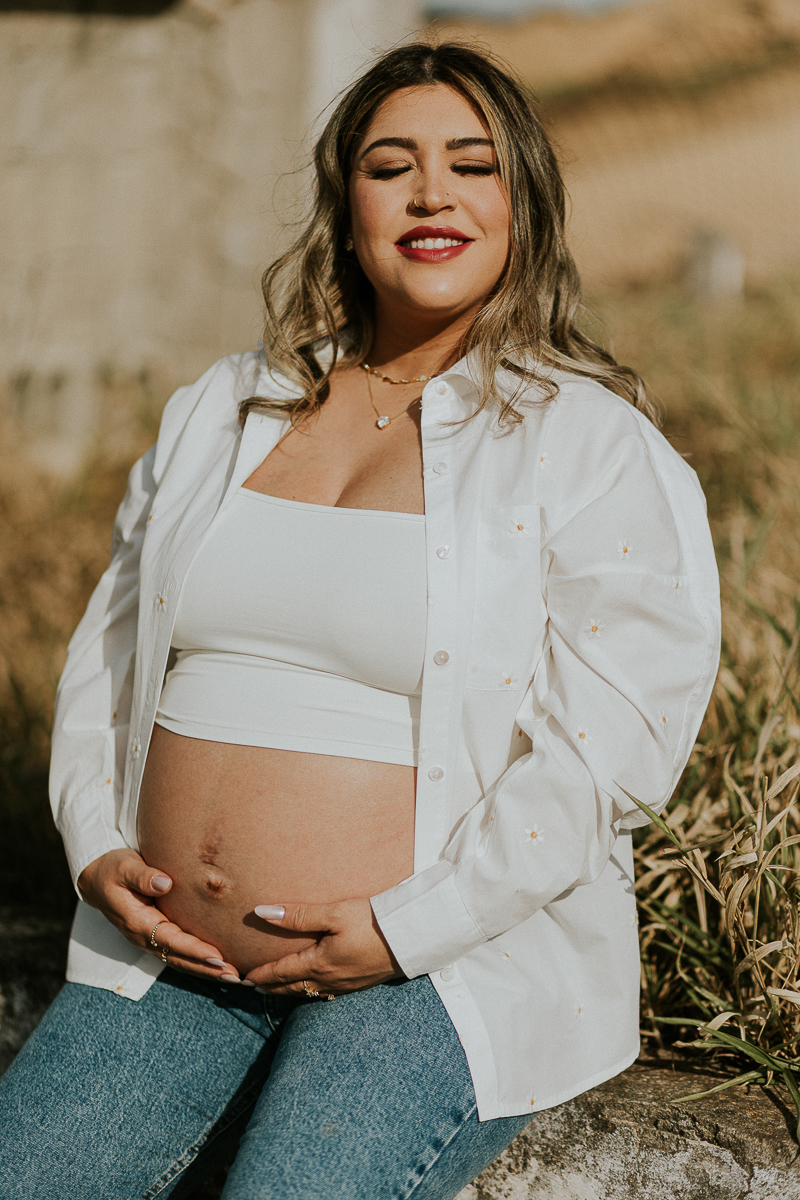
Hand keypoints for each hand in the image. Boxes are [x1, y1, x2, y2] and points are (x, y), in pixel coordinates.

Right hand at [77, 849, 239, 981]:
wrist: (97, 880)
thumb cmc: (113, 869)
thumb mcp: (123, 867)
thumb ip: (142, 876)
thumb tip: (164, 884)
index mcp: (137, 922)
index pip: (171, 940)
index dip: (194, 950)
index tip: (218, 957)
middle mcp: (144, 937)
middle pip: (179, 958)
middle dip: (207, 968)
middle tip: (235, 975)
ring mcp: (150, 940)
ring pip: (181, 960)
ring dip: (206, 970)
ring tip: (235, 976)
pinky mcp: (157, 937)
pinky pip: (179, 954)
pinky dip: (199, 963)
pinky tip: (219, 966)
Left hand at [244, 898, 402, 995]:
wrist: (411, 937)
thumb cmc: (372, 922)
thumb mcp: (334, 913)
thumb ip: (298, 915)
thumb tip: (262, 912)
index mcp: (319, 964)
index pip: (281, 973)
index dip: (260, 976)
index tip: (243, 979)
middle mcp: (329, 980)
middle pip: (292, 988)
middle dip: (271, 988)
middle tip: (254, 988)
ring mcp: (346, 985)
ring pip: (309, 993)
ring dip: (290, 992)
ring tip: (278, 989)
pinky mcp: (360, 984)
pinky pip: (327, 993)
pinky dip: (311, 992)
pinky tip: (315, 987)